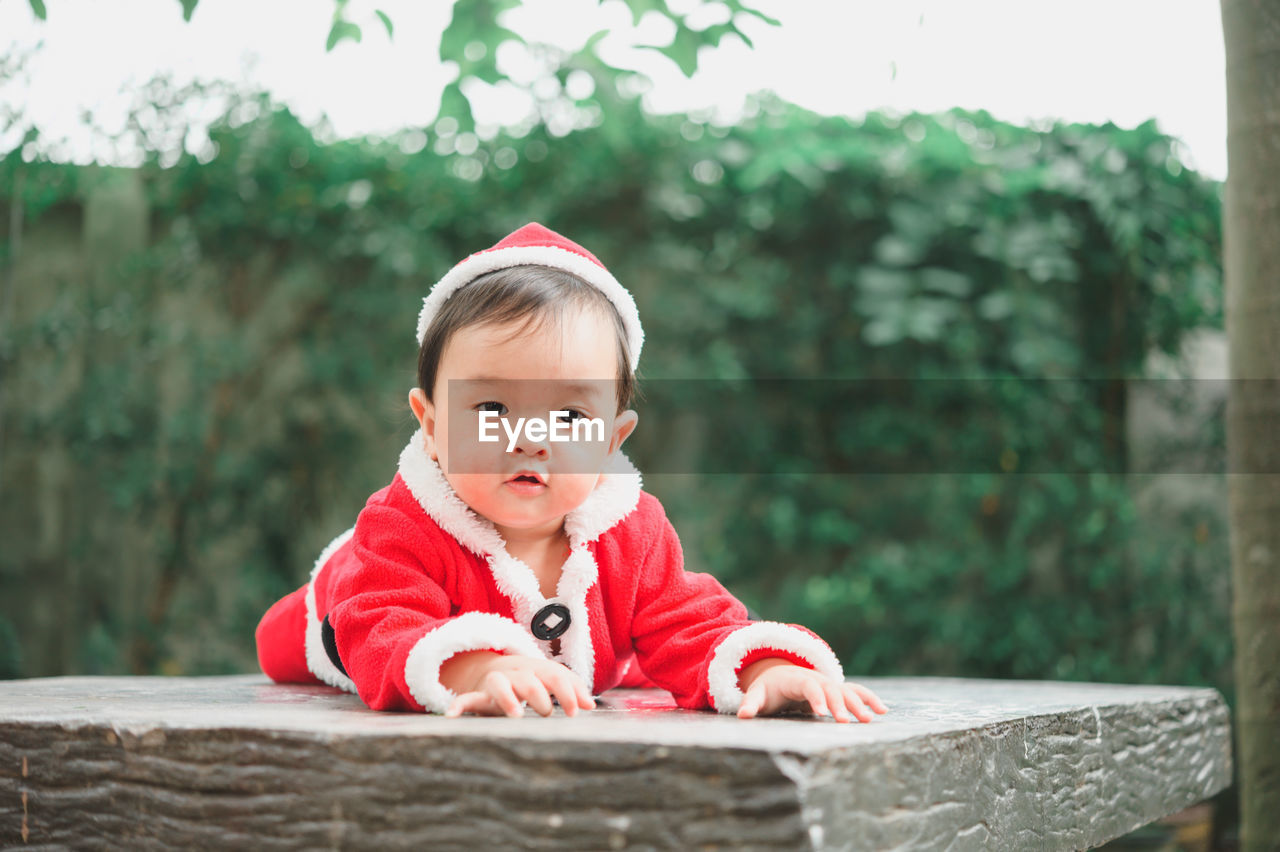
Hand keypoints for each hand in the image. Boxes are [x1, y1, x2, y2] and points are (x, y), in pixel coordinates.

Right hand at [441, 651, 595, 717]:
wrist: (492, 671)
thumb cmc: (529, 680)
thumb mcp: (549, 680)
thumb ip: (571, 689)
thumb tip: (591, 706)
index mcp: (537, 670)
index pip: (555, 675)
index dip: (568, 691)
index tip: (577, 712)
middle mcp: (516, 674)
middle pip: (529, 680)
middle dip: (539, 696)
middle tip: (547, 712)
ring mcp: (495, 683)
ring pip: (500, 685)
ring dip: (508, 698)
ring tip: (516, 715)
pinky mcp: (477, 695)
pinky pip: (465, 698)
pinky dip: (458, 705)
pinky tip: (452, 715)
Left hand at [736, 659, 888, 722]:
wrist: (780, 673)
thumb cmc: (768, 688)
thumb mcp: (757, 694)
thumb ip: (751, 703)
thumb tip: (742, 716)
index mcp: (797, 679)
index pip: (808, 686)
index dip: (815, 698)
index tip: (822, 713)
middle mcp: (817, 679)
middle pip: (831, 689)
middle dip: (839, 705)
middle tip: (845, 722)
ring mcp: (829, 683)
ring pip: (847, 690)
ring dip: (859, 703)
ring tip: (870, 719)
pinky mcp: (837, 690)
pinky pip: (856, 692)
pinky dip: (869, 699)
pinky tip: (883, 711)